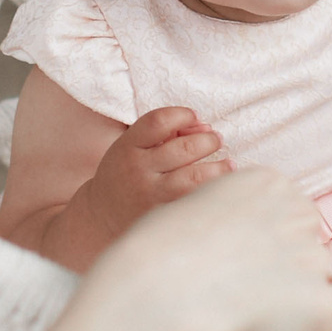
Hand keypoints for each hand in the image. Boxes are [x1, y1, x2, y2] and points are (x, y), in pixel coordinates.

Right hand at [78, 106, 230, 243]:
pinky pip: (196, 200)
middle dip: (208, 140)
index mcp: (128, 147)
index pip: (159, 121)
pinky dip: (213, 190)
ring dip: (219, 168)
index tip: (193, 116)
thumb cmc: (126, 173)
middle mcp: (139, 170)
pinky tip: (221, 185)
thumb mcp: (133, 147)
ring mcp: (152, 195)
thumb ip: (164, 133)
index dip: (183, 114)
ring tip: (227, 164)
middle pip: (184, 148)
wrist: (103, 216)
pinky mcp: (164, 216)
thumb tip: (205, 127)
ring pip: (195, 177)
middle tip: (216, 140)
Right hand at [95, 167, 331, 330]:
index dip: (268, 246)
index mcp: (269, 184)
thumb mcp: (188, 210)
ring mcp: (315, 259)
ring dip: (296, 308)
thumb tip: (225, 245)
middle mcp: (299, 214)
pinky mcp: (322, 304)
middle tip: (249, 296)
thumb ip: (224, 220)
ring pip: (320, 289)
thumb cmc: (157, 252)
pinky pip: (328, 330)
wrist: (160, 292)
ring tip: (251, 322)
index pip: (291, 215)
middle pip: (311, 248)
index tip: (244, 265)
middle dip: (289, 274)